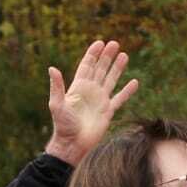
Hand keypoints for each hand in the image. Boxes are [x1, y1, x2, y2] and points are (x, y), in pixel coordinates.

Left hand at [46, 39, 138, 163]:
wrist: (73, 144)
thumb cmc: (63, 125)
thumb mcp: (57, 104)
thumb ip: (57, 86)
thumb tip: (52, 68)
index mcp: (78, 87)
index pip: (87, 66)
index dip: (93, 54)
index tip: (100, 43)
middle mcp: (90, 91)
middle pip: (100, 69)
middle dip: (107, 56)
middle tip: (115, 44)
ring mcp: (100, 100)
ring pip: (111, 80)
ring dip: (117, 68)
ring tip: (124, 55)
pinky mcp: (108, 111)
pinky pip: (120, 98)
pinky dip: (127, 91)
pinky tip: (134, 82)